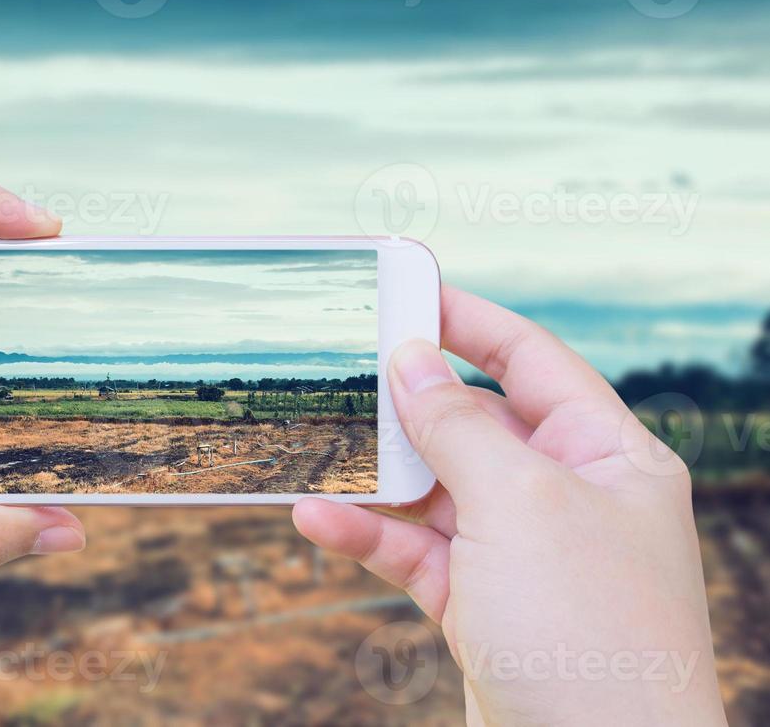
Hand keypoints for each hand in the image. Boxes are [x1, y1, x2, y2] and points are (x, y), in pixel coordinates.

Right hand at [293, 286, 725, 726]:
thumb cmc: (589, 631)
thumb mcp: (517, 503)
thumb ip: (455, 425)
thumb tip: (409, 358)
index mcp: (608, 456)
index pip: (531, 360)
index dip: (466, 320)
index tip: (401, 291)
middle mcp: (568, 498)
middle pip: (473, 422)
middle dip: (406, 402)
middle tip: (338, 369)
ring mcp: (523, 554)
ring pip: (433, 490)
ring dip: (373, 476)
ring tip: (312, 447)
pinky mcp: (482, 605)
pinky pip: (414, 551)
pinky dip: (367, 536)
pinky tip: (318, 521)